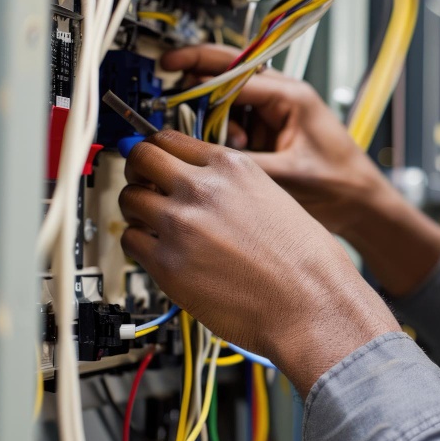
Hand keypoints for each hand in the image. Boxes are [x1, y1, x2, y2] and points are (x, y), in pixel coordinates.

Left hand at [118, 130, 399, 393]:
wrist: (311, 303)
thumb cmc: (306, 261)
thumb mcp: (276, 198)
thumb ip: (235, 186)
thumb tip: (204, 186)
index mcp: (234, 167)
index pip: (171, 138)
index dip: (158, 149)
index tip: (154, 160)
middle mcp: (204, 188)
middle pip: (141, 157)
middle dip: (137, 170)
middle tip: (143, 184)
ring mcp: (181, 224)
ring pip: (128, 199)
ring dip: (135, 210)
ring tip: (152, 225)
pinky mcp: (167, 263)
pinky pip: (129, 242)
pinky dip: (138, 246)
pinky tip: (159, 253)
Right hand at [161, 45, 391, 237]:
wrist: (362, 204)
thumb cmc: (341, 185)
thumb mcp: (287, 175)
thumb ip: (243, 163)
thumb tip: (201, 158)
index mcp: (292, 96)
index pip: (235, 71)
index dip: (199, 68)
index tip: (170, 66)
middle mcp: (283, 98)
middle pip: (228, 75)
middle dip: (197, 82)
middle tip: (168, 90)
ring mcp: (276, 115)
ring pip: (227, 100)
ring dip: (211, 117)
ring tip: (216, 142)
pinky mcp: (271, 133)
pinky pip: (234, 123)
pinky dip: (221, 134)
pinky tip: (225, 152)